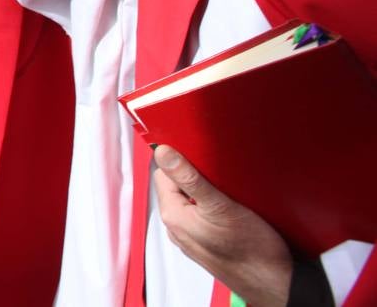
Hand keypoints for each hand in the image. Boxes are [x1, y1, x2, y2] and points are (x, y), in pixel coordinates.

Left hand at [153, 146, 291, 306]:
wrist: (275, 284)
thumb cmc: (252, 250)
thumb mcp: (221, 206)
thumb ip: (189, 179)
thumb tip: (163, 153)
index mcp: (173, 216)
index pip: (162, 175)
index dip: (180, 162)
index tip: (199, 157)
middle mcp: (177, 229)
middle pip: (176, 188)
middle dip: (193, 177)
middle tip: (217, 175)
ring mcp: (191, 238)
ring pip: (190, 202)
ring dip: (205, 192)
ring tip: (227, 191)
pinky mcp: (207, 243)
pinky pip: (202, 216)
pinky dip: (213, 207)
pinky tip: (231, 207)